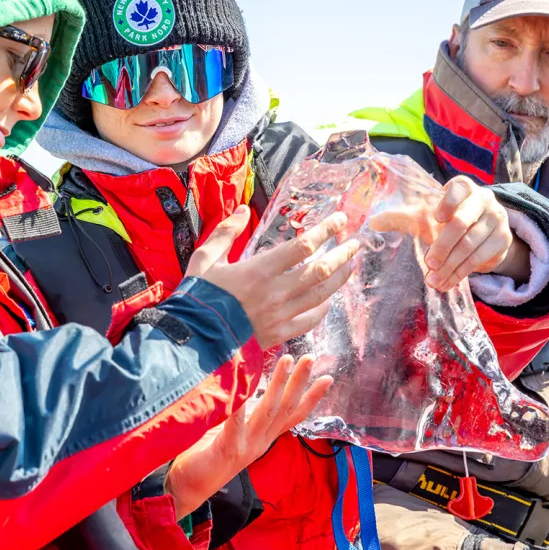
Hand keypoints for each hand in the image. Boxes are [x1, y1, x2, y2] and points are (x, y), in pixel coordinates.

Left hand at [164, 354, 331, 517]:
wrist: (189, 487)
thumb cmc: (206, 455)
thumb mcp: (231, 432)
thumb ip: (243, 414)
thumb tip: (248, 386)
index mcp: (264, 437)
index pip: (294, 416)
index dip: (312, 398)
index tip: (327, 378)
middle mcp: (260, 441)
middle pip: (286, 408)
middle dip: (299, 382)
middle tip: (309, 358)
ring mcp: (247, 445)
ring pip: (268, 411)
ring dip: (279, 385)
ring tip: (287, 361)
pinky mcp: (228, 448)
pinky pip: (235, 423)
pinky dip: (239, 405)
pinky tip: (242, 386)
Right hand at [186, 206, 359, 347]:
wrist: (194, 339)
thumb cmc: (198, 297)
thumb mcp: (205, 258)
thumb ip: (225, 232)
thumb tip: (241, 210)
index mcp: (259, 270)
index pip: (303, 246)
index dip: (326, 231)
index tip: (340, 220)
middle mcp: (276, 292)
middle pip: (321, 270)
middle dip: (342, 254)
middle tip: (355, 243)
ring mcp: (280, 315)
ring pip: (321, 295)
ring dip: (340, 279)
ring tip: (351, 266)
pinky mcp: (279, 334)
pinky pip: (310, 320)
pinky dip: (324, 308)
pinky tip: (329, 299)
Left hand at [371, 176, 524, 291]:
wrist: (483, 233)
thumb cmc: (448, 220)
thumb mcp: (425, 217)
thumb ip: (401, 217)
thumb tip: (373, 222)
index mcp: (464, 187)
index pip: (459, 189)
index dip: (448, 202)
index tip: (436, 218)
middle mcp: (484, 199)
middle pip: (462, 223)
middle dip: (443, 246)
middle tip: (428, 264)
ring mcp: (497, 219)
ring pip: (470, 245)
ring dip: (450, 266)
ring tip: (433, 281)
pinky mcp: (503, 240)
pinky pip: (480, 259)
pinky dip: (461, 273)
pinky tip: (447, 283)